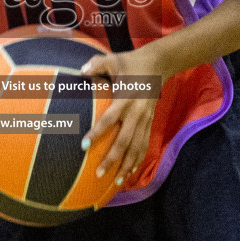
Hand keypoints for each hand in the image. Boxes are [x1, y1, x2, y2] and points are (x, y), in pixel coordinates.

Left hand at [79, 48, 163, 193]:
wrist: (159, 64)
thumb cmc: (130, 62)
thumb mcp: (113, 58)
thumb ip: (96, 64)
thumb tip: (80, 71)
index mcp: (125, 97)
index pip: (110, 118)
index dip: (97, 132)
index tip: (84, 145)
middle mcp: (136, 112)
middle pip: (125, 140)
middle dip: (112, 158)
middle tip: (98, 173)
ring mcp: (145, 119)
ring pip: (137, 147)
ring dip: (127, 165)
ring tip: (116, 182)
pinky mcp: (150, 122)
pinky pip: (144, 144)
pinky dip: (138, 160)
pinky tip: (130, 173)